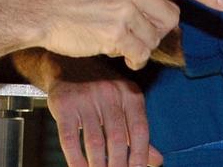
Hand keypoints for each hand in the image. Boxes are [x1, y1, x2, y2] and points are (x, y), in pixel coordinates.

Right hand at [35, 0, 222, 70]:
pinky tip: (112, 49)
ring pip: (155, 39)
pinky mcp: (116, 31)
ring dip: (139, 46)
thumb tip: (171, 8)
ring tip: (114, 35)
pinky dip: (131, 58)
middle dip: (155, 31)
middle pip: (170, 19)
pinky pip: (140, 54)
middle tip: (130, 30)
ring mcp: (125, 7)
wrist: (44, 9)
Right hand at [46, 66, 162, 166]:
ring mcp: (86, 97)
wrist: (68, 65)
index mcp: (130, 93)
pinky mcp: (65, 104)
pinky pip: (70, 139)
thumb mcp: (124, 104)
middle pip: (117, 139)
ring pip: (95, 142)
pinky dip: (76, 161)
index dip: (140, 156)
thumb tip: (157, 161)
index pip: (139, 130)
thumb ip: (137, 132)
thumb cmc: (102, 91)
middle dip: (118, 166)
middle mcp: (110, 92)